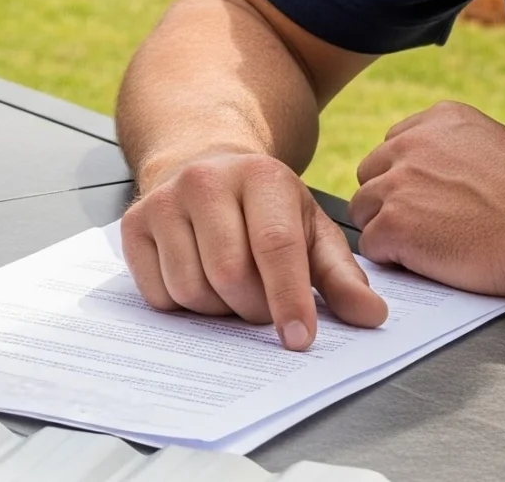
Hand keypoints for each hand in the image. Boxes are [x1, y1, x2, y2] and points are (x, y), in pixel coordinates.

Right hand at [120, 150, 387, 349]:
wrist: (203, 165)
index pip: (275, 246)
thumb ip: (341, 275)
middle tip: (263, 306)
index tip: (299, 339)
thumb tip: (371, 316)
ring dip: (217, 310)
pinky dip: (182, 306)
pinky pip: (157, 294)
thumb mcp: (310, 229)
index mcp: (261, 176)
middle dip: (252, 308)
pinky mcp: (133, 224)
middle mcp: (206, 180)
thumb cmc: (265, 208)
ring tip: (231, 290)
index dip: (289, 298)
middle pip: (229, 274)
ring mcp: (164, 201)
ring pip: (190, 289)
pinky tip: (199, 280)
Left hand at [348, 101, 504, 296]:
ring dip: (389, 230)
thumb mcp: (498, 147)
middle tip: (425, 226)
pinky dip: (394, 259)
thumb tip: (438, 174)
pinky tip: (428, 263)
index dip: (408, 178)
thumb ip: (457, 152)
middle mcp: (412, 144)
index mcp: (440, 120)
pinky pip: (372, 245)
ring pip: (364, 209)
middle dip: (390, 201)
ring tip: (430, 246)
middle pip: (372, 175)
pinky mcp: (395, 224)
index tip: (430, 198)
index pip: (394, 146)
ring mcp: (399, 183)